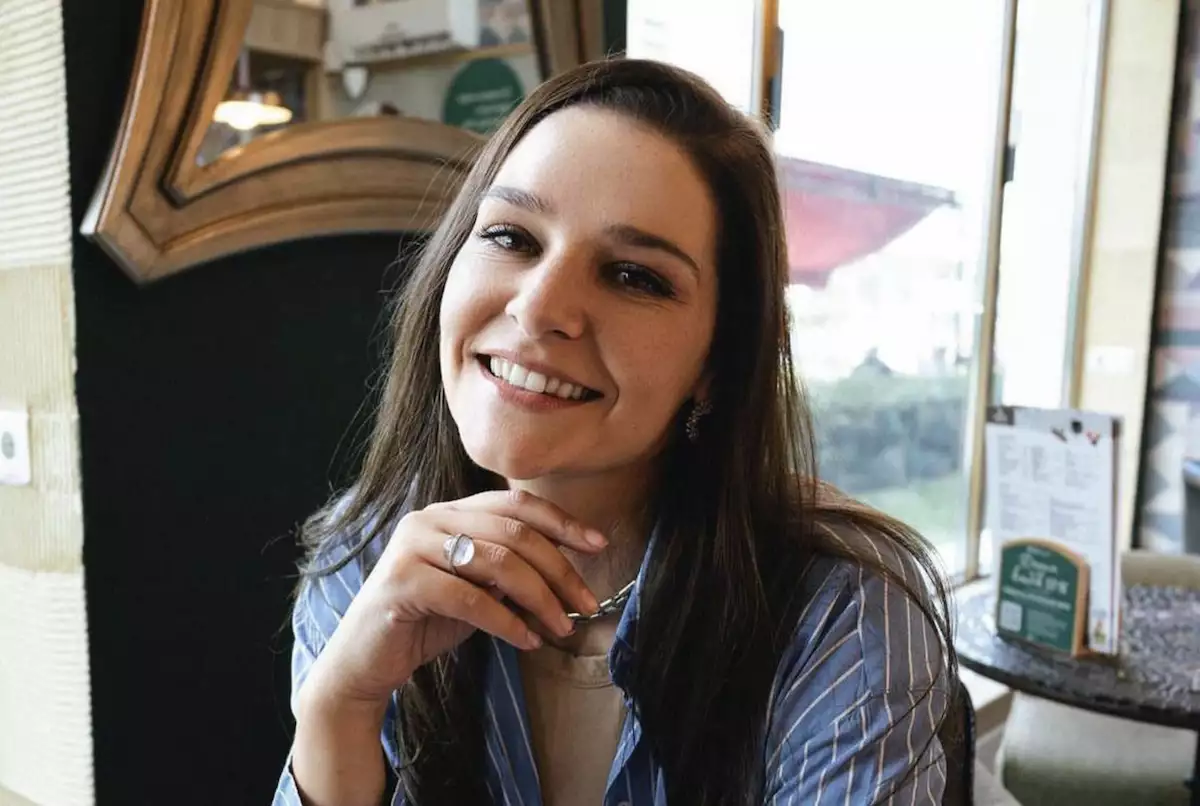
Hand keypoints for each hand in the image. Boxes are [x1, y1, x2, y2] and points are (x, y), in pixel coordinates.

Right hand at [301, 489, 606, 712]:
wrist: (365, 660)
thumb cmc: (426, 621)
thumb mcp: (477, 589)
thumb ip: (510, 571)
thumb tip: (568, 575)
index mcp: (449, 511)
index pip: (515, 504)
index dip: (561, 521)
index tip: (598, 545)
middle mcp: (429, 518)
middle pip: (514, 534)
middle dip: (559, 570)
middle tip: (587, 604)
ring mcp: (412, 547)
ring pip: (498, 563)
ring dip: (540, 598)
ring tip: (562, 627)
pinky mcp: (403, 584)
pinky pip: (471, 599)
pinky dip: (508, 622)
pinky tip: (528, 640)